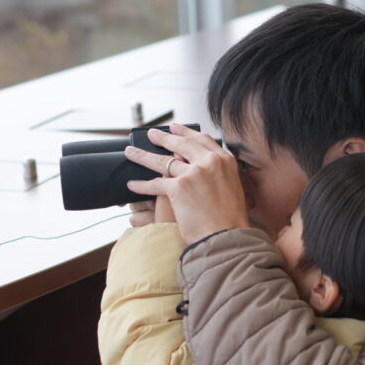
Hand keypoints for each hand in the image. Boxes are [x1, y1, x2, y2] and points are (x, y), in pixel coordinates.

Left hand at [125, 123, 249, 244]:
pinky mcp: (179, 187)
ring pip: (163, 161)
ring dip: (143, 156)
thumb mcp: (233, 189)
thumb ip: (219, 175)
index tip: (175, 128)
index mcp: (226, 161)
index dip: (186, 132)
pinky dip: (141, 186)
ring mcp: (194, 173)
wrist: (227, 237)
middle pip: (181, 144)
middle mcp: (210, 162)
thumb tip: (206, 172)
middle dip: (163, 138)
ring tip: (131, 152)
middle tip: (152, 134)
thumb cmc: (230, 221)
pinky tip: (132, 185)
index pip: (202, 140)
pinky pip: (155, 183)